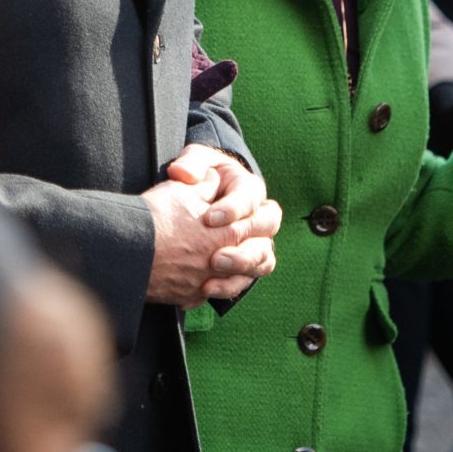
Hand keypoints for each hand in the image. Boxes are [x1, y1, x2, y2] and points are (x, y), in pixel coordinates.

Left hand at [165, 144, 281, 300]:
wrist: (191, 204)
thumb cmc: (197, 176)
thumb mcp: (194, 162)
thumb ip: (192, 163)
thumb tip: (186, 175)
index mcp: (248, 189)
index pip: (251, 197)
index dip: (234, 209)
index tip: (209, 218)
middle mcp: (258, 216)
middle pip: (267, 229)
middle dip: (242, 243)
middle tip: (215, 255)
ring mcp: (255, 242)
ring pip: (263, 259)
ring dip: (240, 268)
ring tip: (212, 273)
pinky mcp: (244, 266)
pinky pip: (246, 280)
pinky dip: (228, 286)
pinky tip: (205, 289)